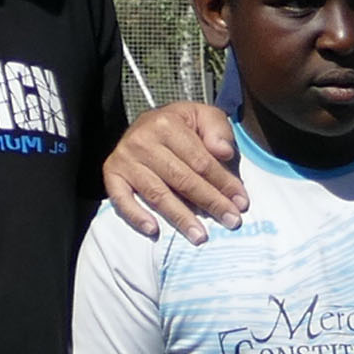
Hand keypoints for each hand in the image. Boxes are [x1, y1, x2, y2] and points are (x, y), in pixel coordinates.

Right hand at [101, 101, 246, 242]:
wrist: (148, 123)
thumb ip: (217, 130)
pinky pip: (121, 199)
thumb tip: (223, 152)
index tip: (241, 202)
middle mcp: (142, 140)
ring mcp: (124, 159)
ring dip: (180, 218)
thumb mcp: (204, 116)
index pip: (200, 161)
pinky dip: (136, 216)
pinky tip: (154, 230)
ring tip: (200, 237)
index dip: (223, 183)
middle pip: (181, 179)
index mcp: (166, 124)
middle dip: (210, 203)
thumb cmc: (183, 126)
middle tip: (231, 222)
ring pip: (157, 194)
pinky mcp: (111, 174)